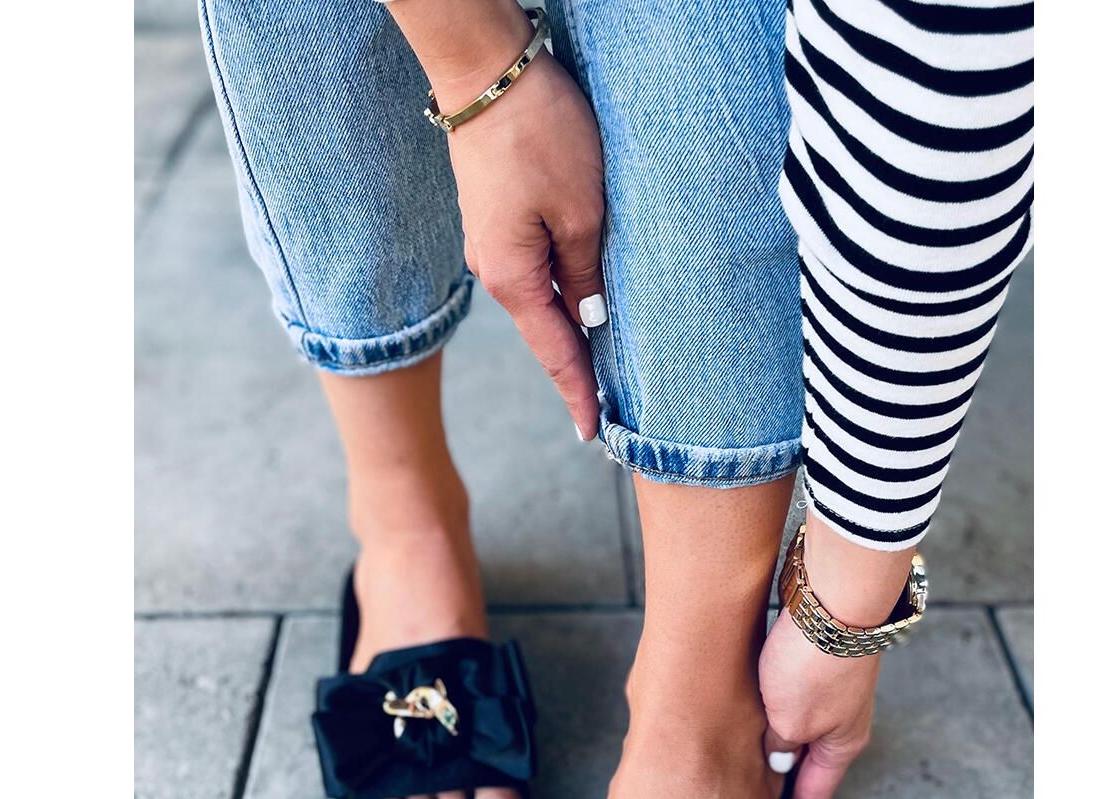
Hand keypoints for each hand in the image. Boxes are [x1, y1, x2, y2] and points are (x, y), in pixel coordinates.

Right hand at [386, 0, 607, 436]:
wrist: (487, 69)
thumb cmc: (539, 133)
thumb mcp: (583, 212)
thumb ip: (587, 274)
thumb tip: (590, 317)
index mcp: (514, 279)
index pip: (555, 354)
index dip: (578, 395)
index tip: (593, 434)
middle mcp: (498, 270)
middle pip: (547, 332)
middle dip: (578, 369)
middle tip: (606, 411)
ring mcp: (494, 245)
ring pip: (544, 299)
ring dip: (573, 328)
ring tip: (603, 365)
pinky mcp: (499, 219)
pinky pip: (537, 268)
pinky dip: (563, 290)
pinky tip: (583, 302)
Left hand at [759, 616, 878, 798]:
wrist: (834, 597)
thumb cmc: (814, 664)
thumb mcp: (790, 720)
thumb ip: (780, 744)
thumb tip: (778, 756)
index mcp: (841, 744)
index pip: (815, 794)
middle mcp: (843, 718)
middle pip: (811, 760)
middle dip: (791, 783)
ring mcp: (833, 687)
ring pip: (801, 725)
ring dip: (780, 739)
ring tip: (754, 758)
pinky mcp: (820, 657)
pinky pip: (794, 695)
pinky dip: (778, 709)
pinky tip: (759, 707)